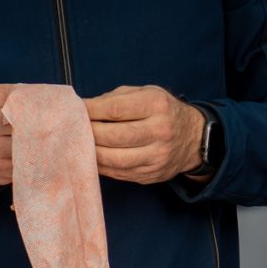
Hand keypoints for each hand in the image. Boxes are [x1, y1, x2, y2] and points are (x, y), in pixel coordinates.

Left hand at [87, 85, 209, 184]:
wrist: (193, 138)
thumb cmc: (163, 112)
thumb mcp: (146, 93)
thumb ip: (116, 98)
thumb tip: (84, 108)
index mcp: (157, 105)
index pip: (115, 109)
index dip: (90, 111)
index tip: (76, 110)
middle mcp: (160, 131)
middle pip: (112, 136)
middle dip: (88, 132)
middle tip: (73, 128)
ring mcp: (156, 156)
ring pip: (113, 159)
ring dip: (91, 152)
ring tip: (80, 144)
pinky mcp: (150, 174)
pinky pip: (118, 172)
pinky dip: (101, 165)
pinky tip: (92, 157)